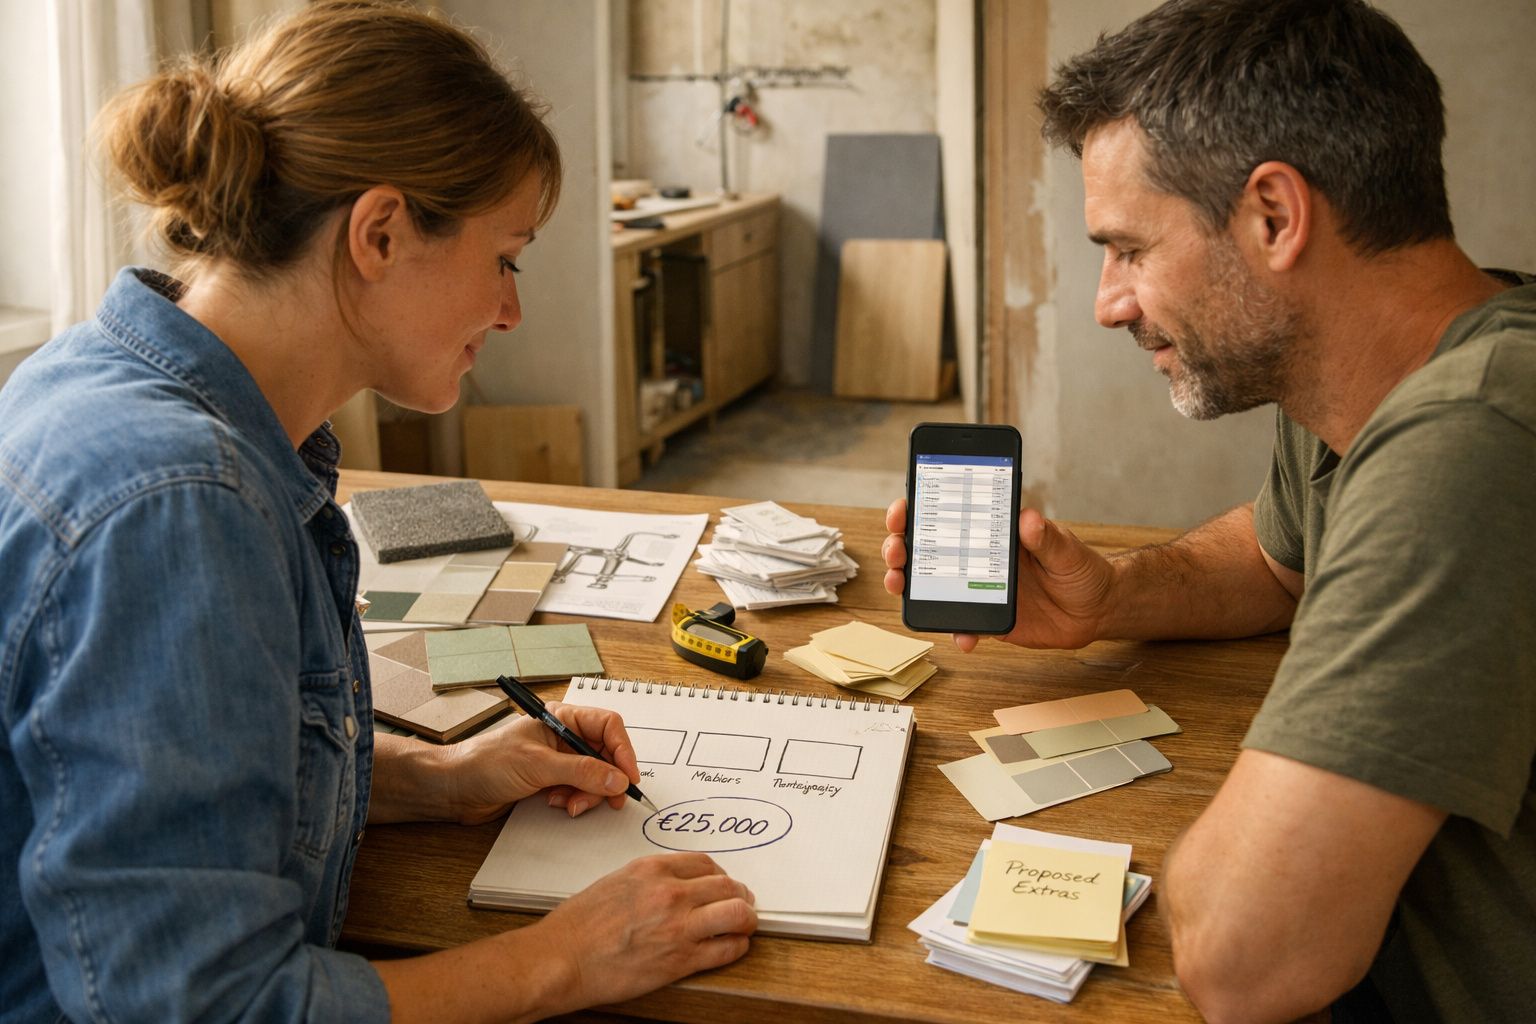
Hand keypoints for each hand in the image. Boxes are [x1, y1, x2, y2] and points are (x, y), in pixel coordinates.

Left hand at [443, 702, 642, 824]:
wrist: (455, 789)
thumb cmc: (485, 763)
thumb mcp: (538, 765)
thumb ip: (581, 772)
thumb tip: (617, 779)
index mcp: (562, 718)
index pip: (607, 727)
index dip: (623, 751)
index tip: (629, 777)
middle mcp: (564, 737)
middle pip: (605, 755)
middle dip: (606, 779)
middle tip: (609, 800)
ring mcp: (558, 761)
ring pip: (595, 777)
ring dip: (588, 794)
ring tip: (569, 804)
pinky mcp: (551, 782)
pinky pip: (579, 791)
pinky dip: (575, 801)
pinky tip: (556, 804)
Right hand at [538, 853, 755, 1012]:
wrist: (563, 958)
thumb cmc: (579, 925)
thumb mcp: (616, 882)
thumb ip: (650, 879)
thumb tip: (674, 884)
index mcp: (653, 869)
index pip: (706, 863)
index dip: (721, 875)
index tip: (723, 883)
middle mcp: (671, 893)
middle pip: (728, 885)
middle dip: (740, 895)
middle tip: (742, 903)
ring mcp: (679, 926)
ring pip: (738, 913)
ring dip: (747, 919)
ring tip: (745, 924)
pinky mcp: (681, 960)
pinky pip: (727, 949)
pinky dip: (737, 946)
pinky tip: (734, 946)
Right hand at [882, 497, 1114, 651]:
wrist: (1097, 611)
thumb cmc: (1083, 570)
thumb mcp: (1069, 549)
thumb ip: (1048, 537)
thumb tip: (1029, 519)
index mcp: (994, 532)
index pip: (947, 513)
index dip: (917, 509)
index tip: (902, 511)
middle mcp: (979, 557)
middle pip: (927, 548)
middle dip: (900, 546)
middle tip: (896, 551)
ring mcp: (979, 588)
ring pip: (932, 585)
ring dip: (909, 585)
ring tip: (900, 585)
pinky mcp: (988, 617)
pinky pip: (962, 624)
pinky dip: (956, 630)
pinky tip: (963, 637)